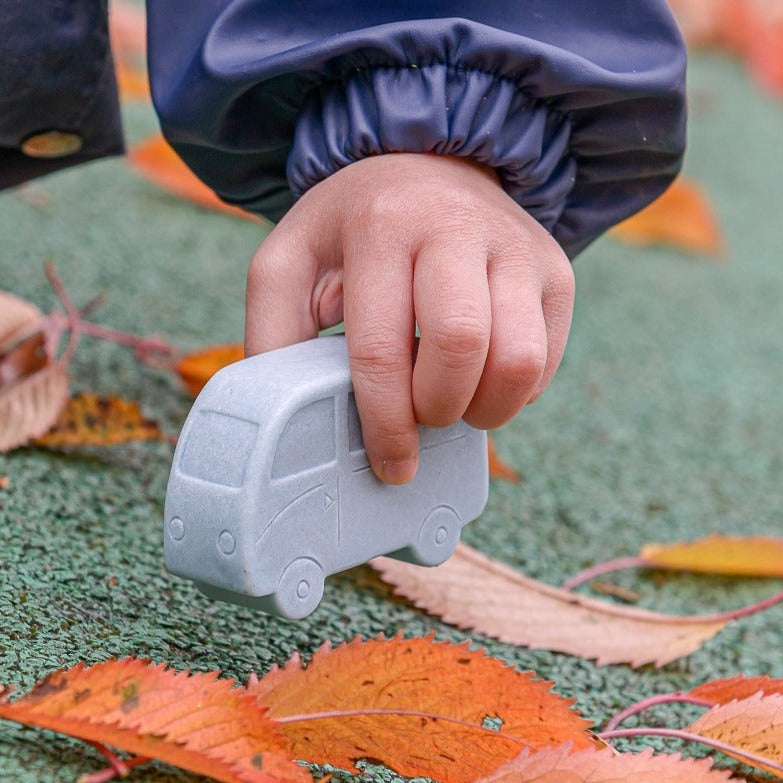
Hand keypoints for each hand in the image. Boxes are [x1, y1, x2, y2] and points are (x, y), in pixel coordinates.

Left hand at [245, 153, 573, 483]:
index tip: (391, 463)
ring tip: (455, 403)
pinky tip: (482, 376)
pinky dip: (516, 391)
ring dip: (486, 408)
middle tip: (422, 418)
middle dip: (438, 409)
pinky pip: (546, 359)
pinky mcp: (554, 268)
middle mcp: (455, 226)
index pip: (381, 348)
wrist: (427, 168)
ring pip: (519, 360)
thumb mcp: (289, 263)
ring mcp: (515, 245)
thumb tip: (289, 422)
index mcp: (378, 227)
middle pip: (461, 347)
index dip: (386, 423)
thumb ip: (274, 334)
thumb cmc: (353, 232)